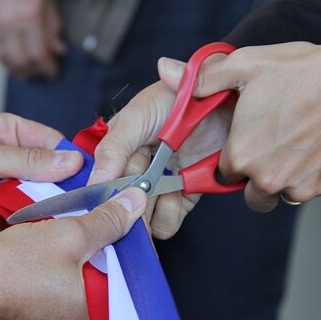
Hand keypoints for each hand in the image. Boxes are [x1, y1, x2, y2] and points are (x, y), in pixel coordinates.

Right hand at [0, 0, 65, 78]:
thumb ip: (53, 25)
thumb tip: (58, 49)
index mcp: (30, 15)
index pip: (40, 54)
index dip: (47, 68)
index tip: (53, 73)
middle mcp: (9, 22)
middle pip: (21, 60)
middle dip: (32, 71)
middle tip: (38, 75)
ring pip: (3, 57)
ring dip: (14, 69)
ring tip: (22, 72)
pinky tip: (6, 59)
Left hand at [0, 113, 83, 260]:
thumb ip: (27, 161)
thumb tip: (71, 161)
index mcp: (4, 134)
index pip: (50, 141)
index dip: (70, 156)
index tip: (91, 173)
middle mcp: (9, 162)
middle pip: (50, 173)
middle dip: (63, 186)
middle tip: (86, 201)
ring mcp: (6, 192)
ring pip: (42, 200)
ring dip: (50, 209)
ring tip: (68, 218)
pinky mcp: (0, 220)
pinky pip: (26, 223)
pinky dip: (34, 228)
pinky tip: (48, 233)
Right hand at [0, 187, 146, 319]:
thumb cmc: (4, 274)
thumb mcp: (64, 234)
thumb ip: (106, 220)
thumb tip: (131, 205)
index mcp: (101, 315)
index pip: (139, 274)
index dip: (132, 239)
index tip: (122, 219)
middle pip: (120, 282)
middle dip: (112, 250)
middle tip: (98, 226)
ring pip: (98, 289)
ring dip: (92, 261)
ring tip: (76, 240)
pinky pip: (77, 298)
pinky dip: (75, 275)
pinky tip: (59, 256)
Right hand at [88, 68, 231, 238]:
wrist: (225, 102)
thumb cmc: (179, 97)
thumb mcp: (138, 116)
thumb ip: (113, 148)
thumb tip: (95, 180)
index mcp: (117, 150)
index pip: (102, 183)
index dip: (107, 194)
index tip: (114, 197)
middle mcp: (134, 170)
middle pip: (121, 206)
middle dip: (129, 206)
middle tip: (145, 194)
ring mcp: (159, 186)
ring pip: (141, 220)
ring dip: (150, 212)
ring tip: (166, 189)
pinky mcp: (182, 198)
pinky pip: (167, 222)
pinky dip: (170, 213)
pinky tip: (178, 193)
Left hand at [168, 41, 320, 210]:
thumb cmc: (298, 72)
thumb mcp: (243, 66)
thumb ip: (202, 78)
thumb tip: (166, 71)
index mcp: (241, 155)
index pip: (224, 173)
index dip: (234, 157)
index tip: (245, 142)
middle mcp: (268, 178)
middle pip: (252, 194)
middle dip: (256, 177)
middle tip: (270, 148)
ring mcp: (301, 185)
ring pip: (282, 195)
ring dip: (284, 178)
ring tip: (293, 146)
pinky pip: (314, 189)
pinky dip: (314, 174)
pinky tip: (317, 147)